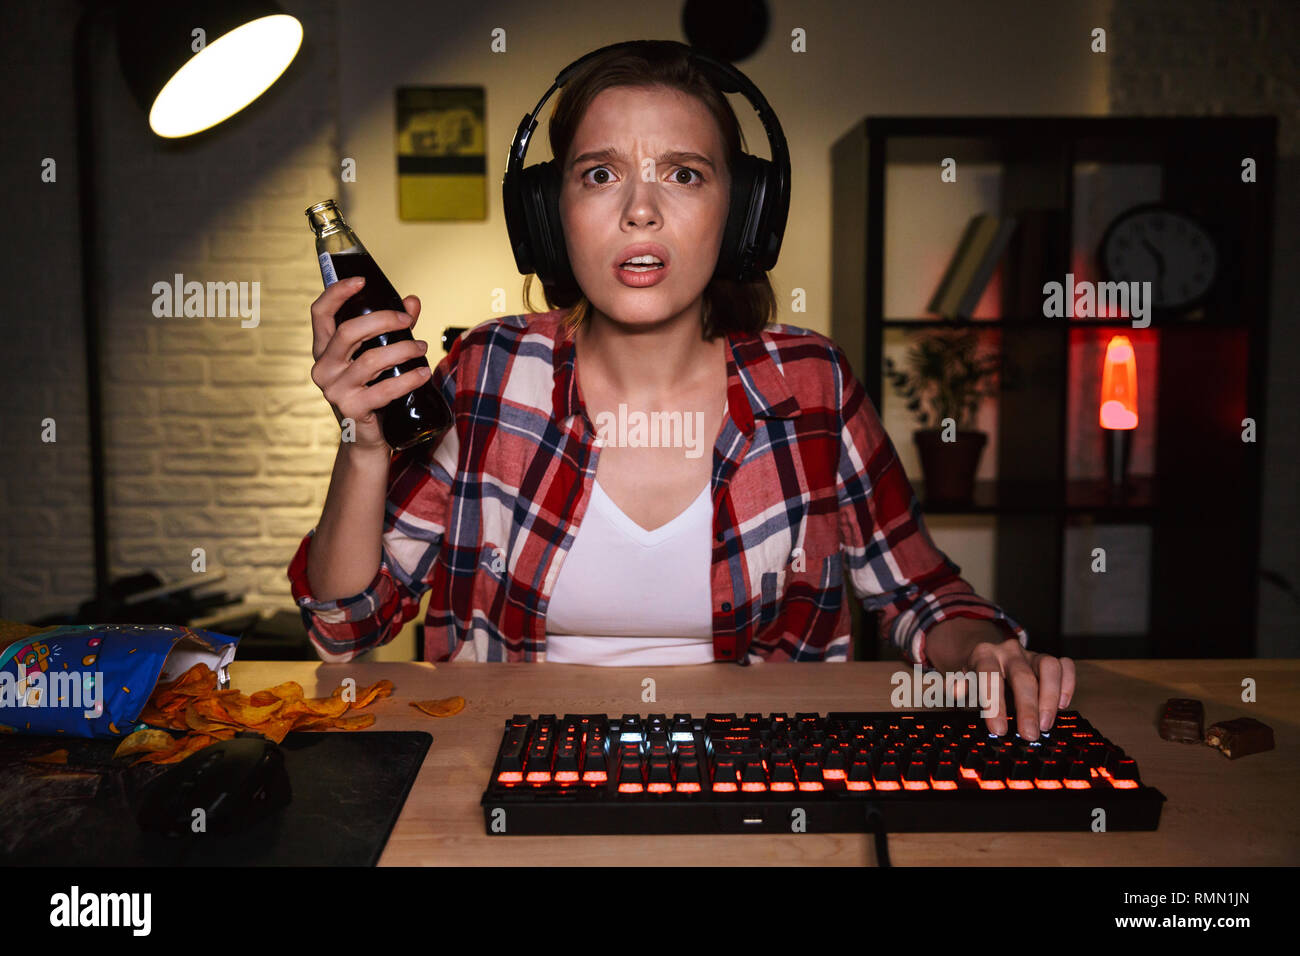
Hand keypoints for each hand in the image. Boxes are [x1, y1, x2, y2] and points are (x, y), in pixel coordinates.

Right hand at [308, 276, 428, 451]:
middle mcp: (323, 368)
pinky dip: (409, 379)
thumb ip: (394, 327)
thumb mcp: (379, 355)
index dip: (337, 293)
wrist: (367, 437)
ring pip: (371, 359)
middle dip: (383, 320)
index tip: (362, 280)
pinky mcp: (352, 409)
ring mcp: (334, 390)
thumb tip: (413, 300)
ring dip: (404, 349)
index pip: (319, 313)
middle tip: (408, 320)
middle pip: (348, 331)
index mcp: (323, 349)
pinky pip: (384, 389)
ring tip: (423, 349)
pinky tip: (423, 373)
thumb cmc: (373, 389)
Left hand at [924, 618, 1074, 739]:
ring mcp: (1031, 654)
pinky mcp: (1049, 660)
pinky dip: (1067, 685)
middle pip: (1022, 676)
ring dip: (1049, 697)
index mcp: (984, 655)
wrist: (988, 653)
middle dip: (1027, 708)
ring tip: (1046, 724)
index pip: (989, 676)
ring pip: (1049, 667)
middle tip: (1029, 734)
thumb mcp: (962, 679)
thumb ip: (960, 686)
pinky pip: (1065, 665)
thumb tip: (955, 692)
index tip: (999, 731)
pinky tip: (1061, 705)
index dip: (994, 704)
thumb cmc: (976, 674)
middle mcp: (1009, 651)